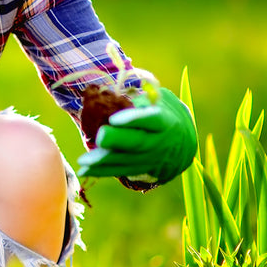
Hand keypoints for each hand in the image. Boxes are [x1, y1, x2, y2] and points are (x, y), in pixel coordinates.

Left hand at [76, 88, 196, 184]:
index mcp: (165, 122)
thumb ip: (141, 100)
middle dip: (117, 140)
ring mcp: (150, 159)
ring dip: (104, 161)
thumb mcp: (160, 102)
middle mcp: (158, 143)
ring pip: (126, 161)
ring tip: (84, 160)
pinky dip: (103, 171)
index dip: (134, 119)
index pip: (151, 119)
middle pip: (137, 143)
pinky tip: (85, 171)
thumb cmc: (165, 115)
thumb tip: (114, 95)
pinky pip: (120, 171)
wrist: (182, 145)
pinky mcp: (140, 170)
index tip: (115, 118)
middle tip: (100, 136)